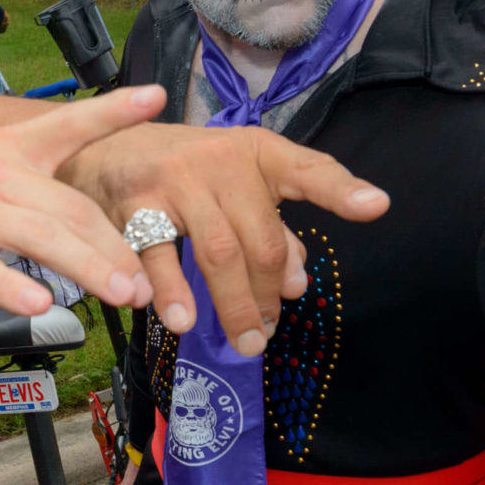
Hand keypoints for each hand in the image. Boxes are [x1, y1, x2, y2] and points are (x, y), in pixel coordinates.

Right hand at [0, 86, 165, 314]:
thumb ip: (39, 186)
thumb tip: (98, 227)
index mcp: (9, 147)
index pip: (68, 123)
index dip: (114, 110)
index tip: (156, 95)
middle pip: (70, 208)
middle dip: (115, 247)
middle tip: (144, 285)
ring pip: (42, 237)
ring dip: (89, 267)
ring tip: (122, 295)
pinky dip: (15, 288)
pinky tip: (42, 306)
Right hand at [57, 124, 388, 342]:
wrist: (107, 143)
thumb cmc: (186, 170)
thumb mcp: (236, 184)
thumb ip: (272, 228)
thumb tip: (297, 284)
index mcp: (256, 152)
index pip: (307, 169)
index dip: (341, 190)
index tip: (377, 206)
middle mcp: (220, 161)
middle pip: (260, 238)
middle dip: (268, 293)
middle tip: (267, 333)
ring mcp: (176, 181)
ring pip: (218, 252)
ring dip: (234, 304)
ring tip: (245, 341)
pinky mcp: (135, 203)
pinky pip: (158, 254)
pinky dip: (172, 290)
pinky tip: (182, 320)